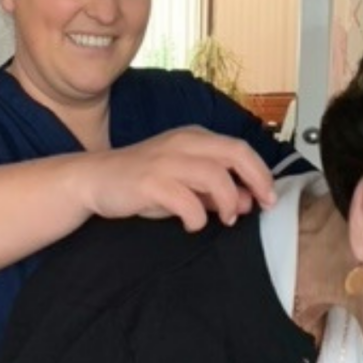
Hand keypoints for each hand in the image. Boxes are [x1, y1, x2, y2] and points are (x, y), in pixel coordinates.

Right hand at [85, 127, 275, 231]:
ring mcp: (165, 160)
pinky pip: (185, 199)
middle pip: (234, 153)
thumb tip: (247, 200)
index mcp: (193, 138)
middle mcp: (182, 143)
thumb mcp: (183, 184)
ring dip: (227, 200)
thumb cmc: (142, 182)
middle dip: (256, 180)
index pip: (239, 148)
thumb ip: (215, 191)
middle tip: (260, 207)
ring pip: (214, 175)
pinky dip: (196, 216)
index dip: (260, 173)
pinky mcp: (149, 181)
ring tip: (225, 219)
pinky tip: (193, 224)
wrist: (94, 180)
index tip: (269, 198)